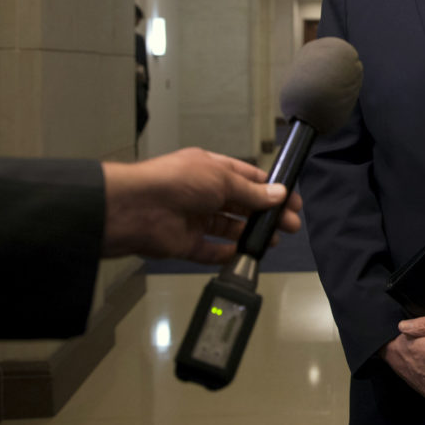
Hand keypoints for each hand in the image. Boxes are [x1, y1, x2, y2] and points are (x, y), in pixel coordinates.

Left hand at [101, 147, 301, 261]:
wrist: (134, 208)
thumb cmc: (173, 181)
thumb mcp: (221, 178)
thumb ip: (251, 191)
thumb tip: (277, 194)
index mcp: (210, 170)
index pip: (247, 178)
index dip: (270, 189)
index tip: (291, 201)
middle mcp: (203, 193)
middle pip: (241, 205)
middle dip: (266, 214)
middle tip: (290, 225)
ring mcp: (193, 219)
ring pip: (228, 228)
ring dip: (250, 234)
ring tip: (272, 240)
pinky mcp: (184, 243)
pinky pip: (209, 251)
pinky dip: (226, 254)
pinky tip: (244, 255)